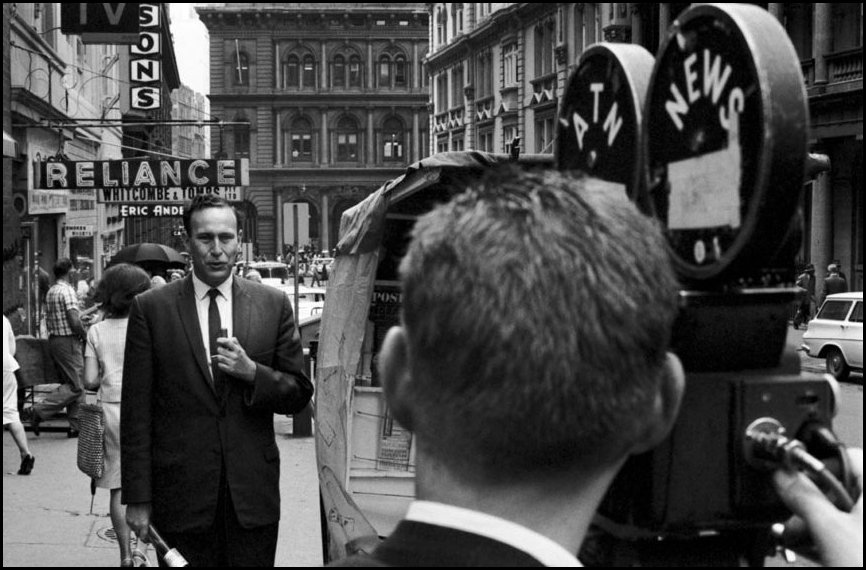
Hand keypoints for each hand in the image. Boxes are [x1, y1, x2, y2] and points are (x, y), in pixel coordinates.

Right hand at [126, 502, 151, 542]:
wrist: (137, 499)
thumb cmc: (145, 505)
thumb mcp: (150, 515)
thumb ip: (149, 524)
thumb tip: (150, 529)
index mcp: (143, 524)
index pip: (144, 537)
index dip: (146, 539)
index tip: (149, 540)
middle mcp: (136, 525)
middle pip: (138, 535)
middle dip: (142, 535)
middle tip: (145, 534)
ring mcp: (130, 523)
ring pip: (134, 530)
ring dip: (137, 529)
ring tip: (140, 524)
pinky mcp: (126, 520)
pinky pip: (130, 525)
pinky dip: (133, 524)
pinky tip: (136, 520)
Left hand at [214, 336, 255, 382]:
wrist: (249, 371)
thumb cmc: (244, 359)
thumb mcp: (242, 350)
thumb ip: (236, 343)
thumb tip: (229, 337)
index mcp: (238, 350)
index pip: (227, 342)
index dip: (221, 340)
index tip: (218, 340)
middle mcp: (235, 356)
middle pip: (220, 350)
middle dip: (220, 349)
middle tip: (222, 350)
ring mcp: (232, 363)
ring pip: (219, 357)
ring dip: (220, 356)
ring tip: (223, 357)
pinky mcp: (230, 370)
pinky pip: (220, 365)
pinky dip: (220, 364)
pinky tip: (224, 363)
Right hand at [772, 447, 862, 566]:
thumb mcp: (829, 529)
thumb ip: (802, 496)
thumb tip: (782, 474)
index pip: (845, 456)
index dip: (814, 463)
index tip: (788, 476)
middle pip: (840, 489)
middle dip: (807, 501)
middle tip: (785, 514)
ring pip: (841, 515)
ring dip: (811, 524)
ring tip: (788, 537)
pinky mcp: (864, 552)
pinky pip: (845, 537)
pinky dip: (824, 540)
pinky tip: (803, 549)